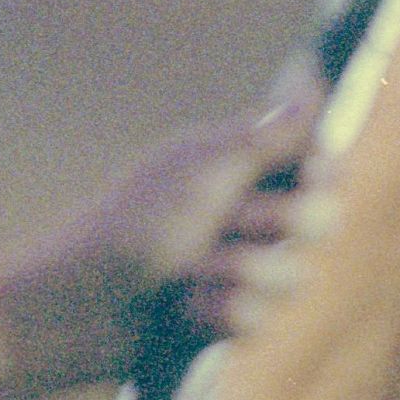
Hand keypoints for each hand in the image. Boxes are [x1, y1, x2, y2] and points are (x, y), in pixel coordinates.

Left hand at [0, 98, 321, 394]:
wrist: (78, 307)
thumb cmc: (131, 226)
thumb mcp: (201, 171)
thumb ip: (265, 135)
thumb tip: (312, 81)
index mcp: (238, 167)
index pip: (317, 160)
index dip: (321, 170)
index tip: (311, 174)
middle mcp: (247, 215)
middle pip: (320, 218)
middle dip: (271, 224)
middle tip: (221, 223)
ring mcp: (242, 269)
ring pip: (294, 275)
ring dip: (236, 273)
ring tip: (186, 274)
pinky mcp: (232, 317)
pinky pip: (263, 317)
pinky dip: (219, 312)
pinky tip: (183, 310)